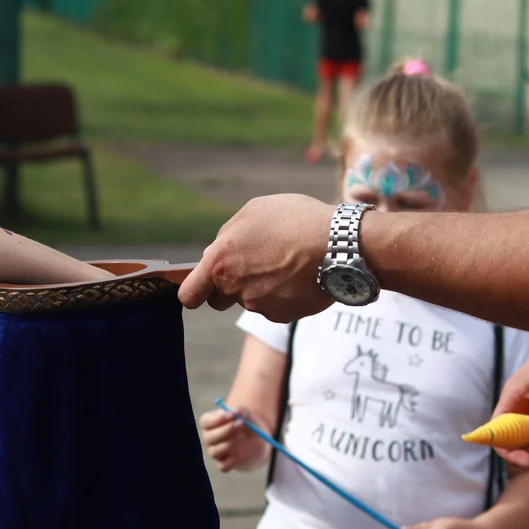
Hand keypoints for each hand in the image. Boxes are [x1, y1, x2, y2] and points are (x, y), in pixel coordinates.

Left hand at [178, 194, 334, 321]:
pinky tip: (300, 276)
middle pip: (219, 300)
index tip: (199, 288)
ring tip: (287, 263)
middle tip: (253, 267)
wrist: (338, 244)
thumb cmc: (294, 220)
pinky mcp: (282, 316)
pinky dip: (284, 296)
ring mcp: (259, 305)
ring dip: (262, 288)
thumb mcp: (253, 212)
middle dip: (229, 288)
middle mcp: (235, 288)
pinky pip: (275, 308)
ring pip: (251, 301)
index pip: (190, 294)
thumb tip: (213, 253)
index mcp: (220, 261)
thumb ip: (227, 236)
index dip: (193, 292)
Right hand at [199, 407, 270, 472]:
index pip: (205, 422)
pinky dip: (233, 460)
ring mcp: (215, 452)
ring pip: (215, 452)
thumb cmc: (246, 424)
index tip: (230, 415)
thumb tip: (237, 412)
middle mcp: (209, 438)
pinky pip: (223, 466)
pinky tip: (242, 453)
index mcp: (210, 423)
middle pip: (209, 437)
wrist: (256, 442)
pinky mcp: (224, 465)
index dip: (216, 419)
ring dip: (229, 444)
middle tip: (240, 424)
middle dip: (225, 431)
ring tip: (243, 436)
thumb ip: (241, 412)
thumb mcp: (246, 415)